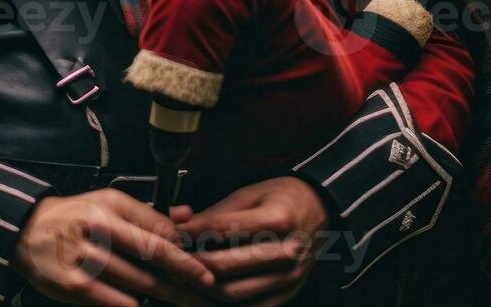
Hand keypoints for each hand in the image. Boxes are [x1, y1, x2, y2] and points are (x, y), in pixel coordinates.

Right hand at [11, 188, 215, 305]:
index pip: (159, 231)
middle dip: (187, 277)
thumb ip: (149, 214)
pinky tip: (145, 305)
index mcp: (111, 206)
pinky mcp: (74, 285)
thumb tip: (187, 217)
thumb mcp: (109, 203)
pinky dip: (134, 305)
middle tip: (210, 290)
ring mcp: (85, 259)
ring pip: (139, 283)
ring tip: (190, 302)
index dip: (187, 253)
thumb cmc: (75, 216)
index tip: (207, 268)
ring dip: (169, 296)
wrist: (27, 231)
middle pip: (154, 256)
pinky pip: (116, 301)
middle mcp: (99, 229)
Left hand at [177, 177, 330, 304]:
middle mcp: (287, 252)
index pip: (222, 230)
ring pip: (233, 294)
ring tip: (187, 273)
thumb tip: (177, 219)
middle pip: (225, 267)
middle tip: (173, 256)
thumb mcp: (248, 195)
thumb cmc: (281, 200)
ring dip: (203, 286)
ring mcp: (289, 277)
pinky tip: (209, 290)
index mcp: (278, 220)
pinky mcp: (287, 294)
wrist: (318, 211)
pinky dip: (224, 303)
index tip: (173, 231)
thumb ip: (212, 212)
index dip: (191, 231)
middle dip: (191, 262)